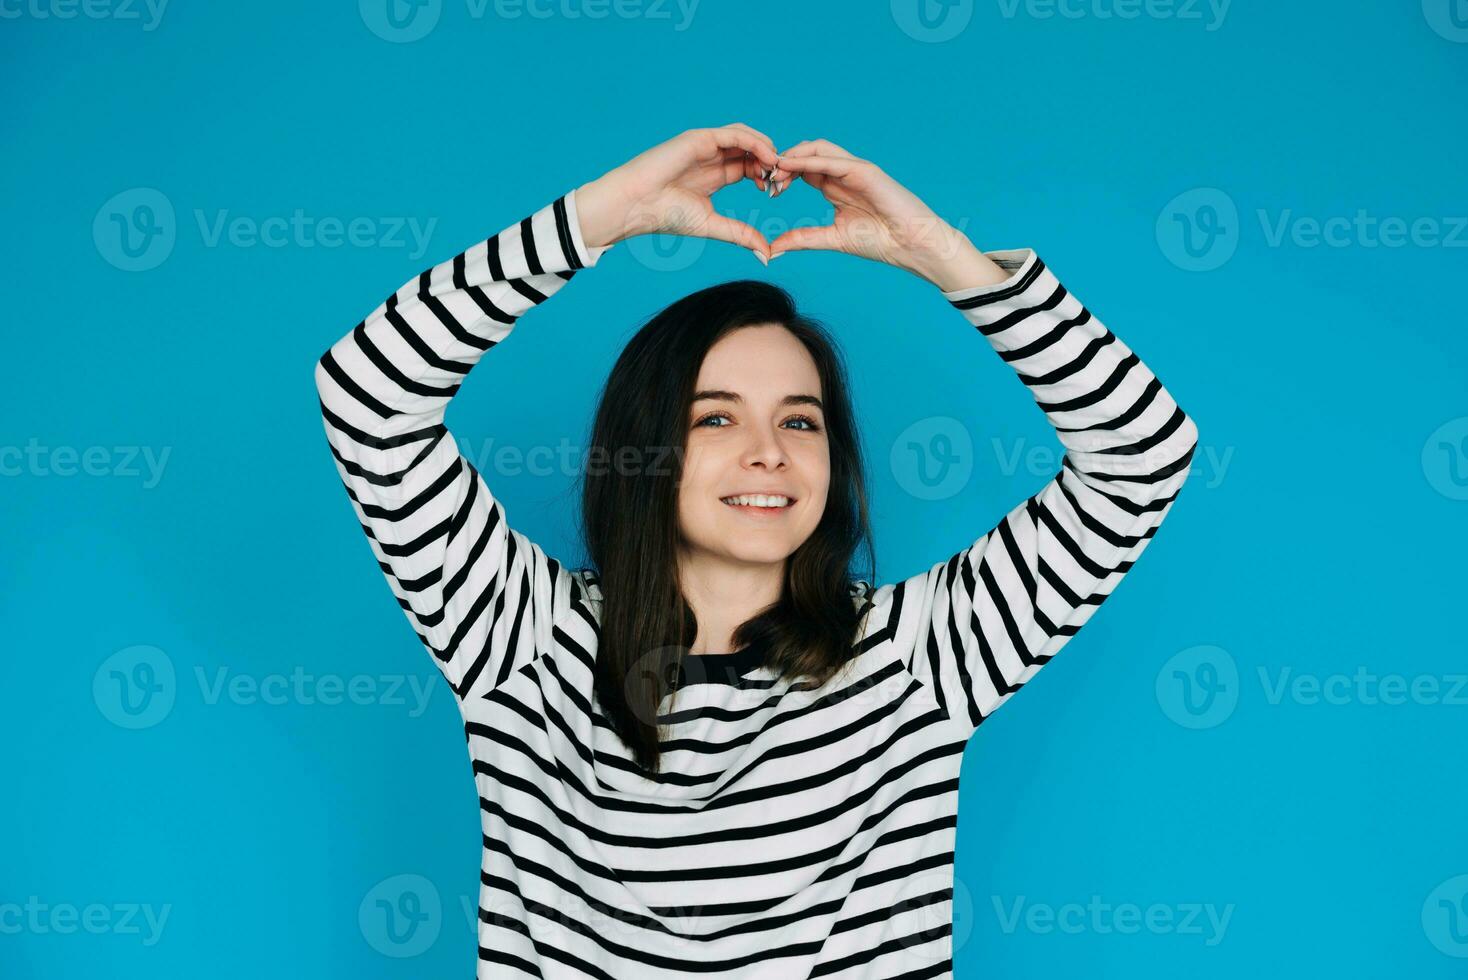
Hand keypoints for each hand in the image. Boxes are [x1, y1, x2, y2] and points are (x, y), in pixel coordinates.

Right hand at [576, 124, 781, 260]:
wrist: (636, 205)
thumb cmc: (665, 215)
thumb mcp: (712, 225)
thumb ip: (740, 235)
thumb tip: (767, 254)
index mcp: (715, 175)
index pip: (749, 167)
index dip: (766, 176)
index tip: (775, 192)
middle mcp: (711, 157)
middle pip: (751, 150)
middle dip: (770, 163)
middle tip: (780, 180)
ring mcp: (705, 145)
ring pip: (746, 137)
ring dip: (766, 149)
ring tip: (778, 166)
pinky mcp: (700, 138)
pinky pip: (735, 134)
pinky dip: (755, 142)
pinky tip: (768, 157)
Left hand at [763, 140, 971, 280]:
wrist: (912, 245)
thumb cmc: (880, 242)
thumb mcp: (832, 239)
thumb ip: (804, 239)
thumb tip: (774, 248)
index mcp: (835, 187)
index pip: (802, 171)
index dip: (782, 176)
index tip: (767, 191)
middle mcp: (843, 173)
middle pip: (805, 154)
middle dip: (782, 163)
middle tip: (765, 179)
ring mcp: (854, 169)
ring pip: (817, 149)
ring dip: (793, 157)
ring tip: (775, 171)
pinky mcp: (865, 170)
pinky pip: (833, 159)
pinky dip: (810, 160)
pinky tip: (792, 167)